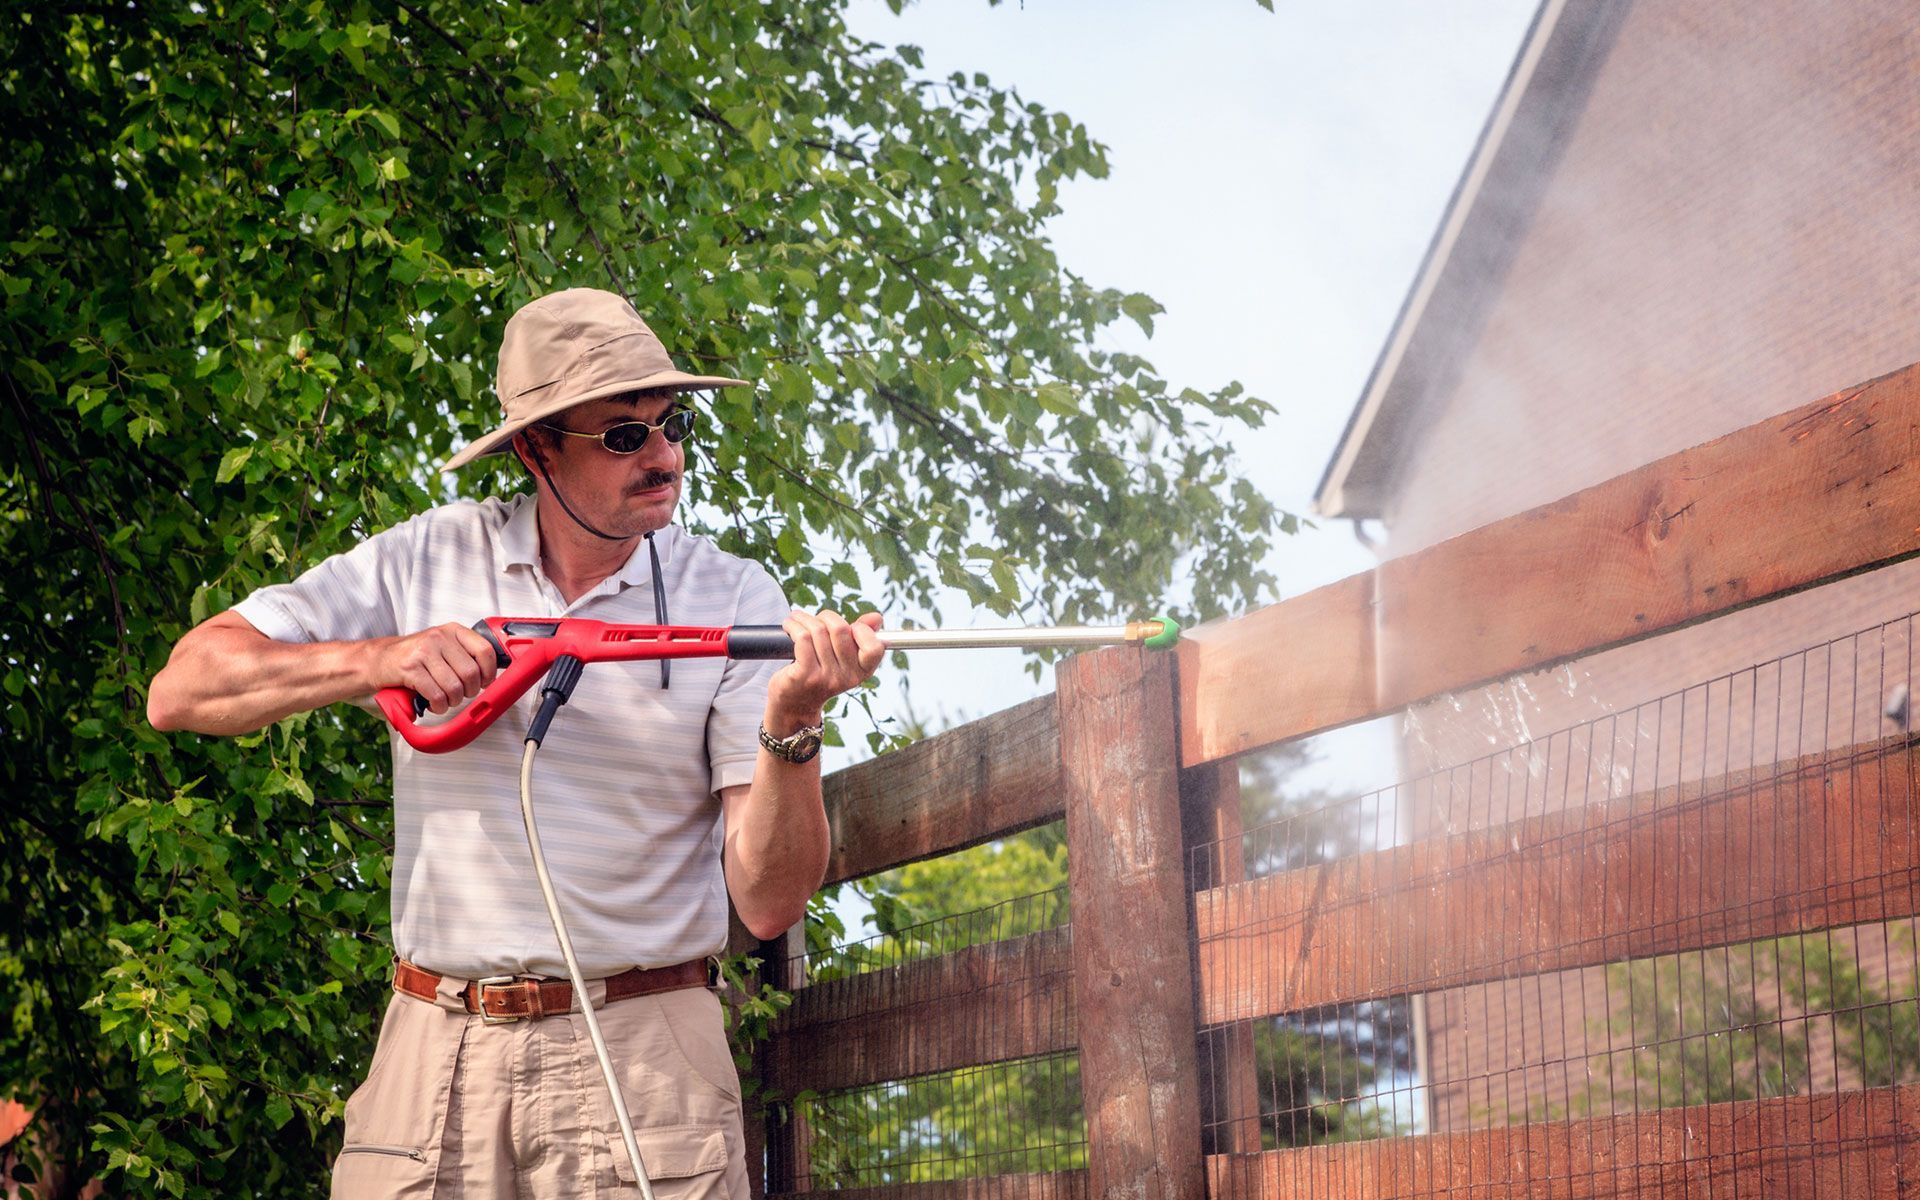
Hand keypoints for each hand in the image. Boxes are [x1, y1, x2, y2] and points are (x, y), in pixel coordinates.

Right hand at [369, 623, 500, 714]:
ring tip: (444, 700)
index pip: (485, 650)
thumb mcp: (442, 647)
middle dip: (469, 692)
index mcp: (453, 631)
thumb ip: (464, 655)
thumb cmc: (414, 657)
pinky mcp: (410, 668)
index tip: (484, 684)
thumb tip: (492, 676)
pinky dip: (438, 705)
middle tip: (460, 695)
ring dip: (452, 701)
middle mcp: (439, 637)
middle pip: (470, 673)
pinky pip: (436, 694)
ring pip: (454, 687)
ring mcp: (424, 652)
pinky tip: (433, 704)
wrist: (377, 660)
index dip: (489, 673)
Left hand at [768, 610, 884, 728]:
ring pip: (818, 630)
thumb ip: (860, 637)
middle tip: (815, 620)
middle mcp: (846, 677)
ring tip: (796, 619)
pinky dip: (793, 625)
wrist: (794, 704)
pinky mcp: (804, 675)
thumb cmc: (820, 675)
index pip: (875, 647)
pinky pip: (802, 638)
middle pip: (841, 629)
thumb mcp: (844, 659)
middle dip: (825, 617)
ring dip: (804, 619)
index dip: (862, 630)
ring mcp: (825, 677)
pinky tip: (789, 626)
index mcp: (862, 672)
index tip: (848, 627)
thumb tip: (876, 618)